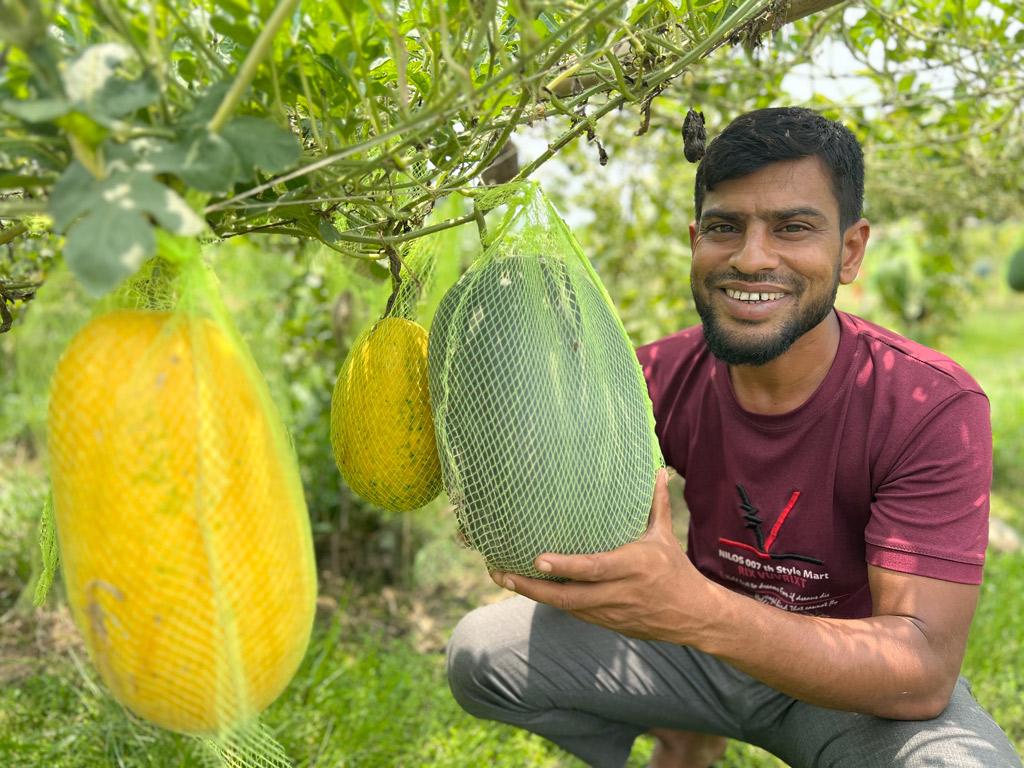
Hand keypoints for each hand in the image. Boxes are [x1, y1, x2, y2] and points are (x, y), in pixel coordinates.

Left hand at [490, 468, 711, 642]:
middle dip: (532, 587)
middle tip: (501, 572)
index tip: (537, 559)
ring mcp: (610, 612)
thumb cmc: (675, 570)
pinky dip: (549, 601)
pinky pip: (573, 613)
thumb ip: (655, 503)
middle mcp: (619, 592)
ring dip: (533, 594)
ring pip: (565, 608)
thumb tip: (656, 469)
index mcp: (634, 566)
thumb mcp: (664, 536)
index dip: (565, 567)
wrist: (693, 617)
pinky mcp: (606, 624)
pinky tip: (527, 587)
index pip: (594, 568)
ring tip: (503, 577)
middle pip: (569, 596)